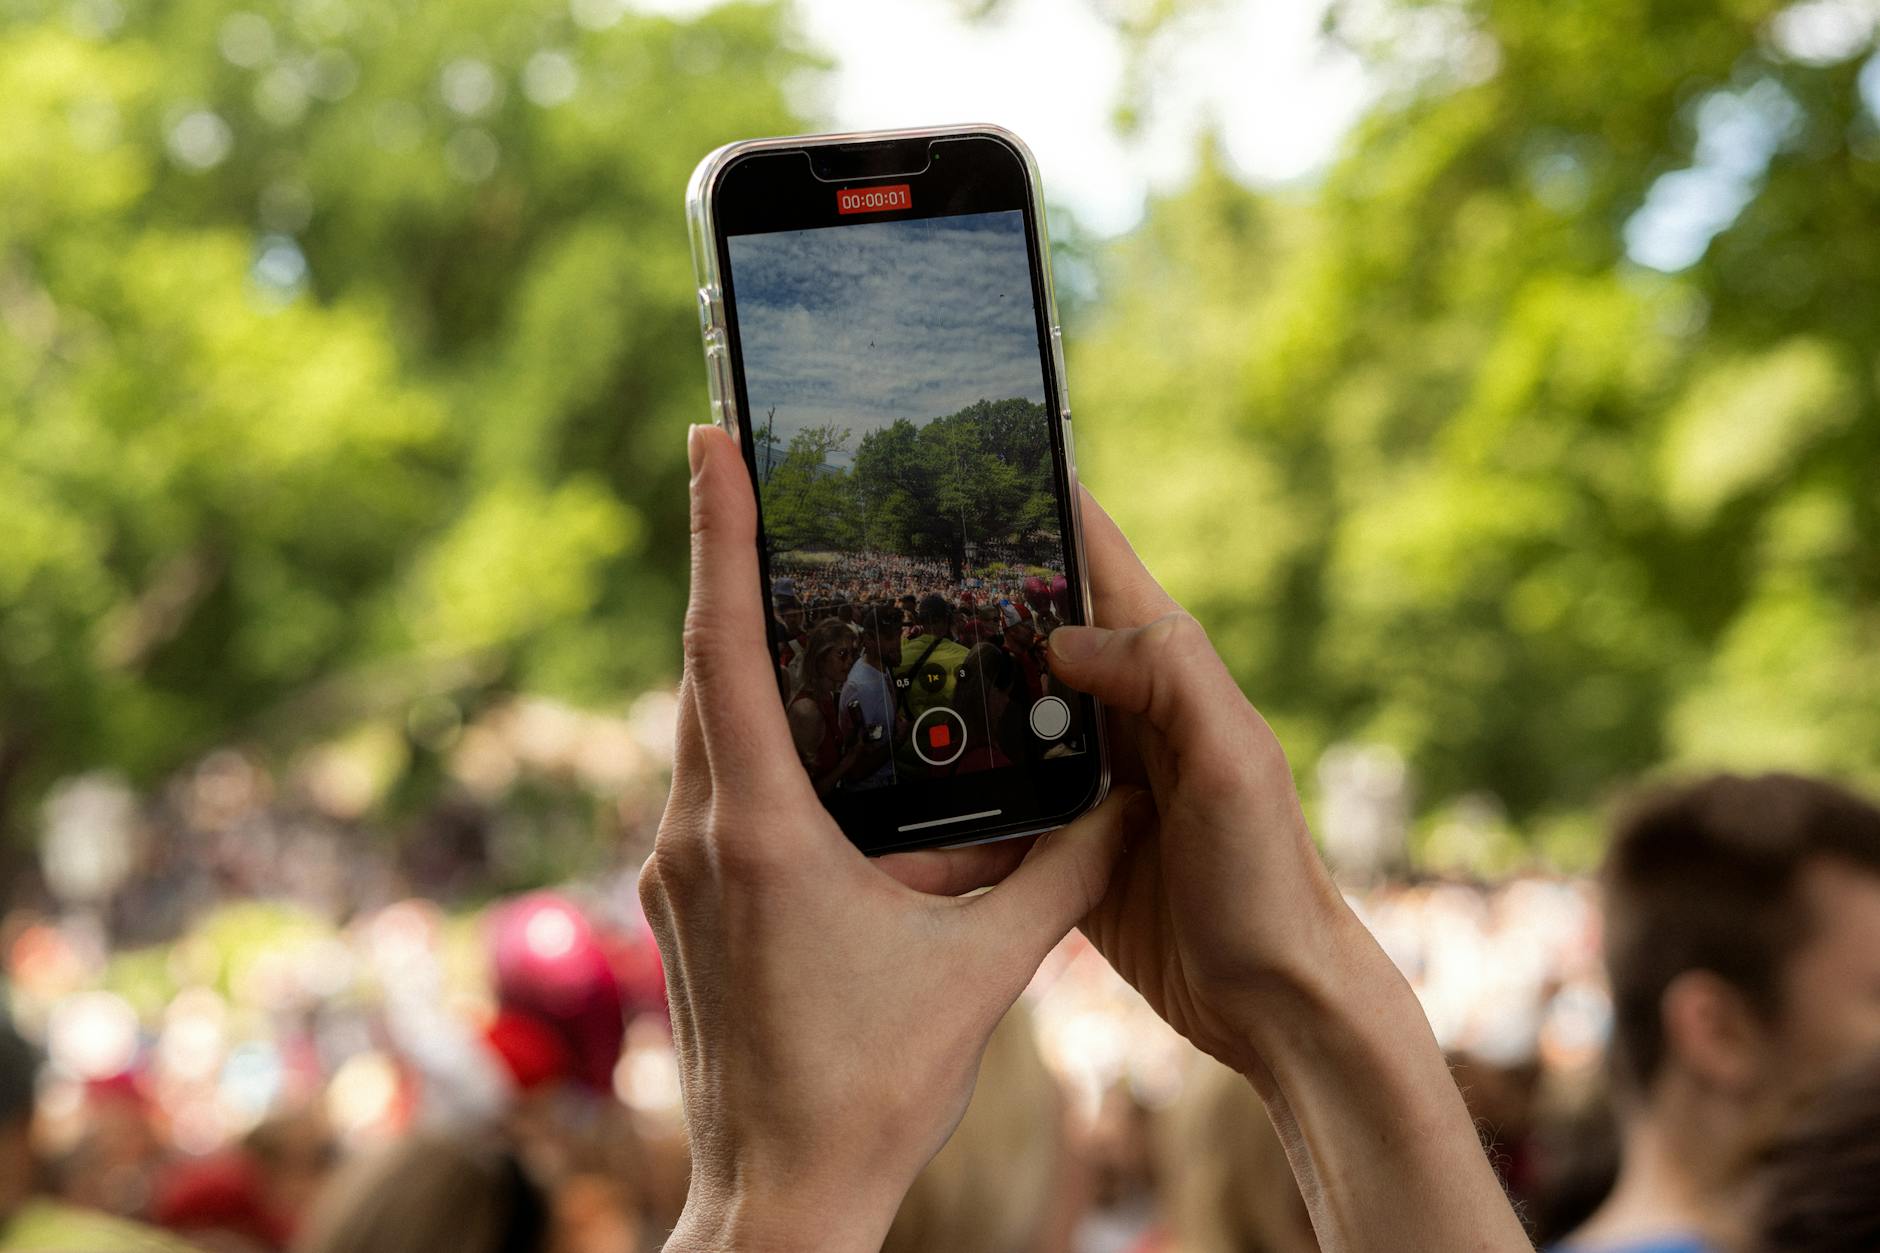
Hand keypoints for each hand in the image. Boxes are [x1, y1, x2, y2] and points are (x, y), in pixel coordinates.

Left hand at [642, 427, 1140, 1252]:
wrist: (780, 1198)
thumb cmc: (872, 1089)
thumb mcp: (984, 969)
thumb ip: (1058, 873)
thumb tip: (1123, 802)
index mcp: (760, 831)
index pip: (725, 646)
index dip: (720, 533)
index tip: (711, 441)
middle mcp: (696, 835)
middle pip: (702, 667)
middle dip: (726, 566)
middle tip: (747, 479)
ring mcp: (674, 872)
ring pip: (699, 727)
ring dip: (735, 654)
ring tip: (775, 584)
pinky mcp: (680, 905)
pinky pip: (709, 784)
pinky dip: (745, 731)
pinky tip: (798, 730)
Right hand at [926, 489, 1530, 1252]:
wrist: (1271, 1005)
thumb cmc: (1268, 880)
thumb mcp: (1233, 762)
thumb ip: (1167, 679)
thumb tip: (1064, 638)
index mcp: (1169, 676)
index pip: (1101, 569)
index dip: (1048, 510)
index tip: (978, 460)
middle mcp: (1125, 716)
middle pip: (1033, 636)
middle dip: (968, 601)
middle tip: (880, 570)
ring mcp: (1090, 782)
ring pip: (1002, 718)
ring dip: (949, 702)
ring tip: (866, 671)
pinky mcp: (1063, 846)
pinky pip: (996, 803)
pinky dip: (953, 797)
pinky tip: (898, 795)